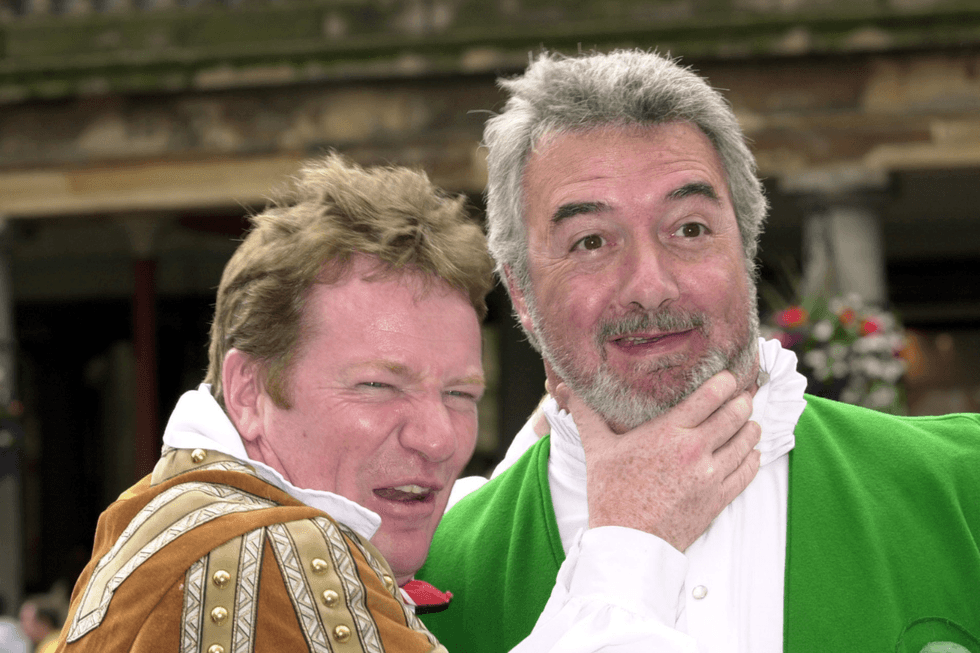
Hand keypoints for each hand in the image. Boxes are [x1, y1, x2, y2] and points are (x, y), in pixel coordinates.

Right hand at [560, 370, 761, 551]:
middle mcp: (695, 451)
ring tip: (748, 419)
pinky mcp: (719, 499)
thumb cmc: (611, 495)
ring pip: (746, 442)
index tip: (726, 376)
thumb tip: (566, 388)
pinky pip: (748, 472)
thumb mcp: (598, 450)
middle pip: (735, 415)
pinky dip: (753, 458)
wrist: (627, 544)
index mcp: (668, 433)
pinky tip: (750, 452)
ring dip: (750, 427)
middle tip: (743, 393)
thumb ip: (587, 415)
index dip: (724, 382)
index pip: (709, 396)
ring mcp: (710, 476)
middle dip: (742, 400)